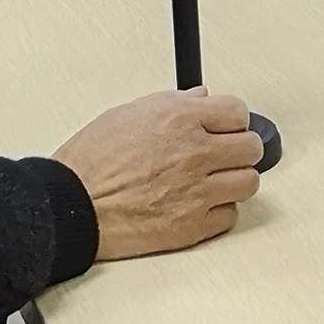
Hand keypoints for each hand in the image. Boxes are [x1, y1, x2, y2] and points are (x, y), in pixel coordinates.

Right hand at [53, 92, 266, 258]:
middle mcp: (193, 152)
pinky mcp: (192, 225)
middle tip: (225, 154)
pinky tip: (201, 205)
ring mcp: (196, 191)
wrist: (71, 205)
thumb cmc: (89, 163)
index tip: (228, 127)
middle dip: (239, 149)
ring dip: (234, 181)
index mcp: (178, 118)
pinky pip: (229, 216)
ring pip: (248, 182)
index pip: (237, 111)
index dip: (232, 120)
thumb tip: (199, 98)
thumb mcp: (126, 114)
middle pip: (252, 147)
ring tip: (216, 181)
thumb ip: (171, 104)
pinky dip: (219, 211)